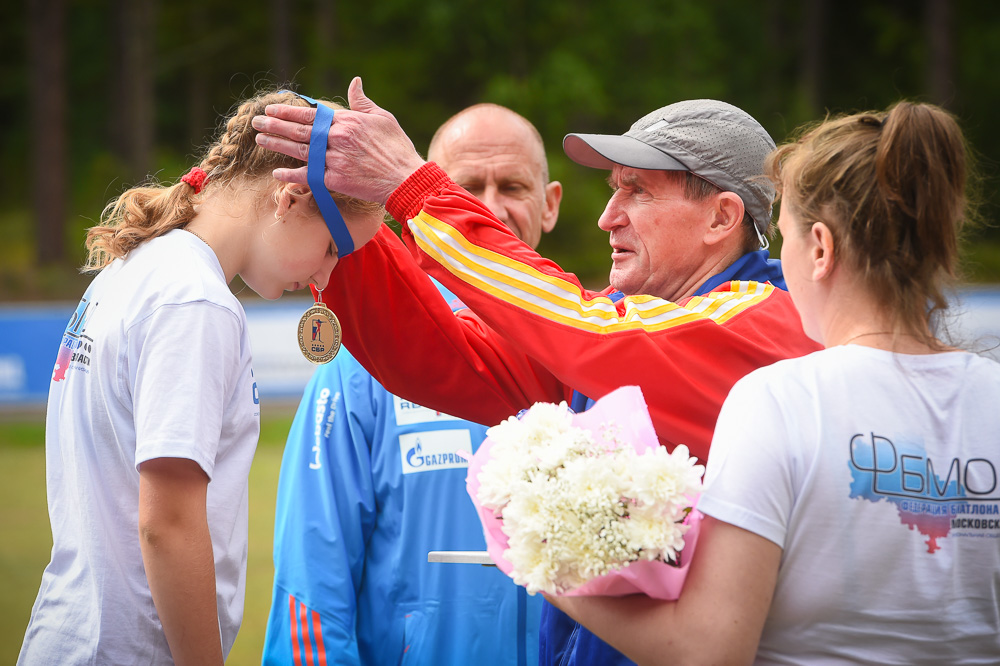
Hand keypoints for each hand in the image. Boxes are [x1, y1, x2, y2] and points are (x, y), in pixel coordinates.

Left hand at [252, 77, 425, 204]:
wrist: (406, 179)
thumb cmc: (397, 148)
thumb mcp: (383, 118)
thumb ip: (363, 102)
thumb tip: (355, 82)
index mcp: (347, 121)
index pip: (310, 113)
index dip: (288, 111)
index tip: (272, 108)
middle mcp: (336, 138)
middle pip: (299, 130)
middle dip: (275, 124)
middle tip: (256, 121)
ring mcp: (334, 160)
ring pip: (299, 150)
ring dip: (276, 144)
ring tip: (260, 139)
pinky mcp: (335, 180)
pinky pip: (307, 176)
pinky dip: (291, 175)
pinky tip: (277, 172)